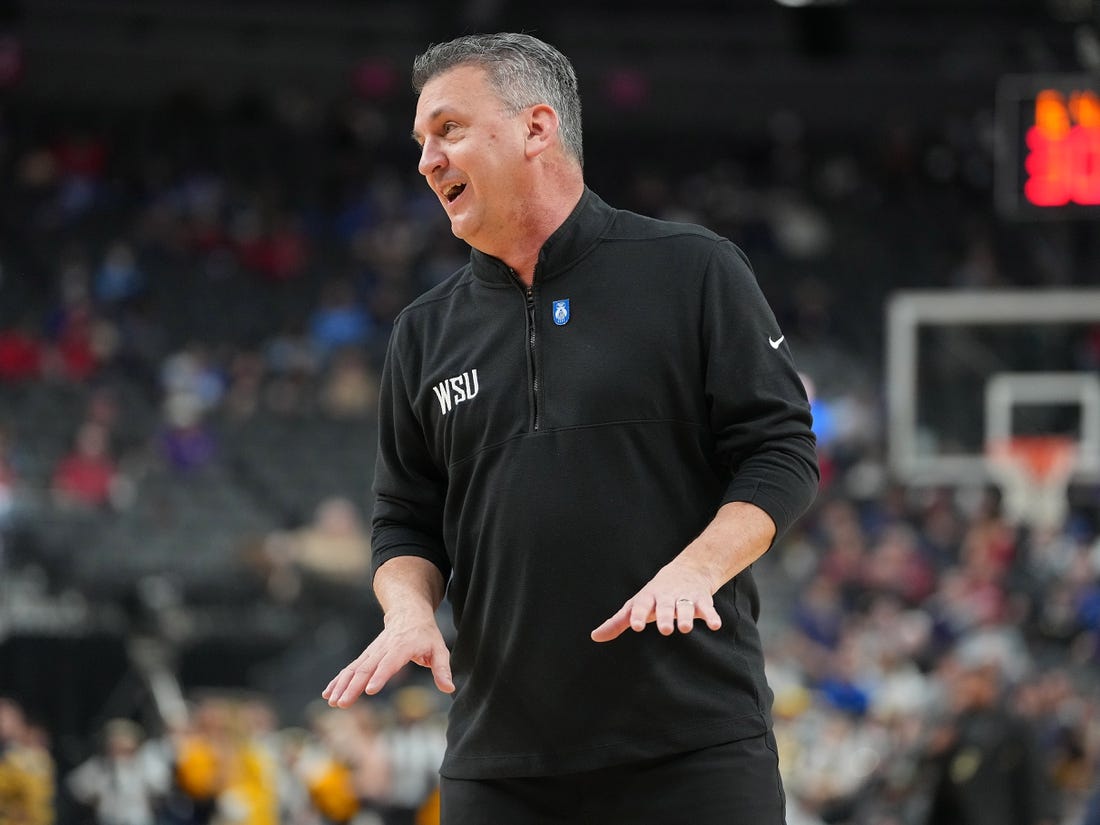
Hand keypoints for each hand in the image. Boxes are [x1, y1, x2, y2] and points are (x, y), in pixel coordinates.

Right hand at [322, 614, 453, 706]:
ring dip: (342, 685)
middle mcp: (384, 649)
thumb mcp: (439, 648)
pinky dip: (338, 680)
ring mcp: (372, 652)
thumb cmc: (425, 633)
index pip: (390, 662)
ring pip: (354, 668)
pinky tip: (328, 693)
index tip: (370, 690)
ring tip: (333, 701)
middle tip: (342, 703)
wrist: (408, 612)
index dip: (380, 676)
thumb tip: (449, 688)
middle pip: (366, 668)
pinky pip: (350, 668)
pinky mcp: (366, 656)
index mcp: (403, 647)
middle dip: (353, 686)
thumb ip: (442, 668)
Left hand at [590, 560, 721, 641]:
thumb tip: (595, 637)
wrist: (687, 570)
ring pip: (685, 607)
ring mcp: (684, 598)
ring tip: (685, 628)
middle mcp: (666, 597)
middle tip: (665, 629)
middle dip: (665, 617)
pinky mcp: (701, 601)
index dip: (638, 615)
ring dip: (685, 617)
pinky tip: (715, 625)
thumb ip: (617, 622)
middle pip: (665, 607)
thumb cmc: (655, 595)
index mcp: (648, 598)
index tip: (636, 626)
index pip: (641, 606)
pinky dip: (711, 616)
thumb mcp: (635, 605)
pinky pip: (707, 609)